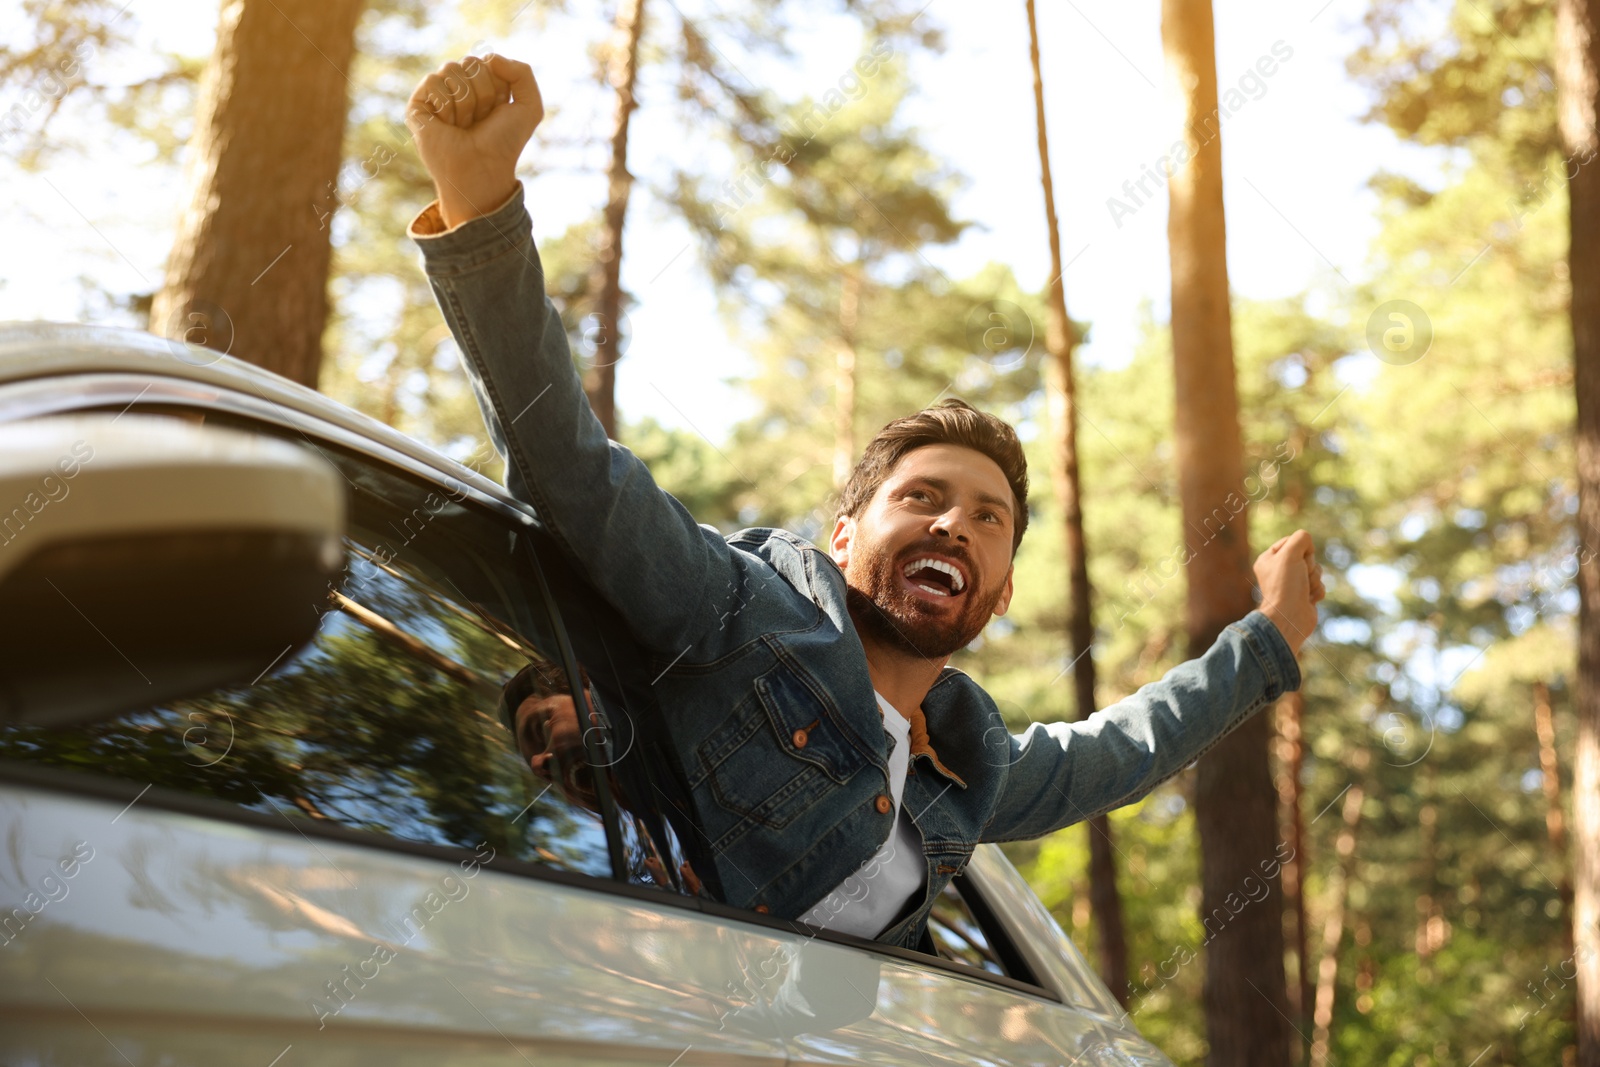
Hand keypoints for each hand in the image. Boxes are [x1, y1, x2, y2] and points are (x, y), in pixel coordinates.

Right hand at [406, 53, 543, 228]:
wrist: (483, 169)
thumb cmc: (504, 142)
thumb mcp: (530, 107)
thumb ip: (522, 72)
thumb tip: (489, 57)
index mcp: (482, 83)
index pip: (488, 61)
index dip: (498, 88)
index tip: (497, 113)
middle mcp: (458, 86)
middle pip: (470, 63)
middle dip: (482, 94)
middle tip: (479, 121)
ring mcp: (437, 94)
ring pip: (451, 70)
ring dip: (465, 103)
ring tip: (463, 125)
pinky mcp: (418, 105)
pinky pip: (433, 82)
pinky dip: (445, 106)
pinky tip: (445, 125)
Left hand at [1253, 529, 1323, 656]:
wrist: (1290, 617)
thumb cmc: (1286, 585)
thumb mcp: (1291, 553)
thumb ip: (1301, 538)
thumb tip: (1308, 544)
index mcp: (1268, 559)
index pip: (1292, 541)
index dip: (1300, 548)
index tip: (1295, 560)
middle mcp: (1279, 571)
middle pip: (1307, 556)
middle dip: (1309, 565)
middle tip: (1300, 576)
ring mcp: (1292, 585)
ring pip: (1316, 570)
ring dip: (1314, 579)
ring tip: (1303, 590)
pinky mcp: (1304, 596)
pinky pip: (1319, 586)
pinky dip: (1317, 591)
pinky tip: (1308, 600)